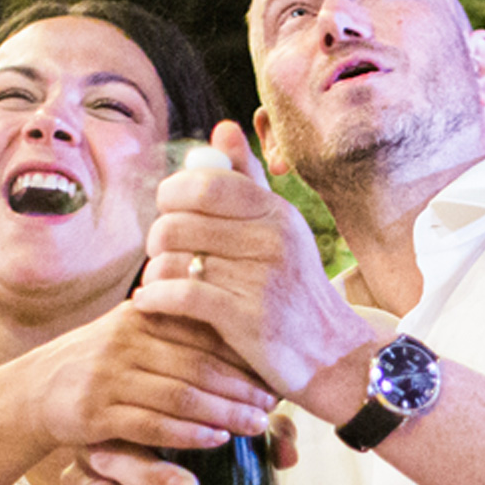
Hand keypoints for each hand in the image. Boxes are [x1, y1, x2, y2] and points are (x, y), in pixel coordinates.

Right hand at [25, 300, 275, 456]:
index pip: (203, 330)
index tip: (275, 371)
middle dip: (241, 387)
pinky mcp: (94, 412)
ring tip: (256, 426)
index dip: (243, 352)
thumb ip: (176, 330)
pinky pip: (150, 425)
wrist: (34, 389)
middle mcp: (126, 340)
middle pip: (198, 364)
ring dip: (223, 413)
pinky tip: (215, 441)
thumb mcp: (132, 333)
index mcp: (143, 315)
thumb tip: (239, 329)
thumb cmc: (100, 363)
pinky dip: (187, 434)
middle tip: (273, 404)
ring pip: (179, 395)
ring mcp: (108, 375)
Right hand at [57, 416, 297, 484]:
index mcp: (133, 411)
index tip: (224, 439)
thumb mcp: (224, 431)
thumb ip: (261, 433)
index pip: (151, 410)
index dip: (187, 426)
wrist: (124, 467)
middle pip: (115, 453)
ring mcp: (80, 478)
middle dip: (153, 475)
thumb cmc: (185, 445)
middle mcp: (101, 440)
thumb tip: (287, 453)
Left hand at [134, 121, 378, 419]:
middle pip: (178, 221)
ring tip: (158, 283)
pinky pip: (181, 296)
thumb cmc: (296, 289)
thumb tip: (223, 128)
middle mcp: (271, 240)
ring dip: (154, 274)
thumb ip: (247, 181)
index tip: (168, 211)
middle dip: (157, 239)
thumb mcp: (280, 229)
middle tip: (161, 253)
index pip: (204, 183)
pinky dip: (155, 299)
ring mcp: (261, 280)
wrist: (334, 356)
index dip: (172, 194)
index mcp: (275, 213)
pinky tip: (150, 303)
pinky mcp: (248, 321)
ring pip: (174, 260)